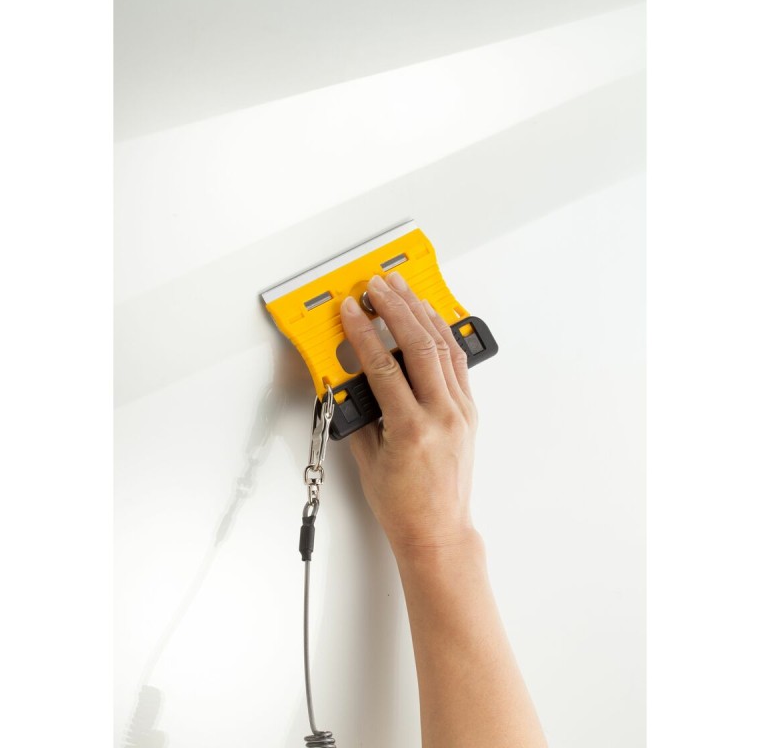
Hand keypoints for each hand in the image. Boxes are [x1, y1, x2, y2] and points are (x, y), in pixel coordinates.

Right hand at [339, 272, 478, 556]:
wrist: (439, 531)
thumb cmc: (404, 507)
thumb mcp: (368, 461)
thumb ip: (360, 416)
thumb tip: (350, 380)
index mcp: (412, 430)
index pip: (383, 368)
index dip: (363, 334)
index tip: (350, 311)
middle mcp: (442, 416)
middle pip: (417, 346)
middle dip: (394, 309)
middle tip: (376, 287)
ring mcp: (461, 412)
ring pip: (442, 347)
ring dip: (420, 313)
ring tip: (403, 289)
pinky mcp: (469, 412)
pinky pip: (457, 362)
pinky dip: (442, 335)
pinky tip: (430, 318)